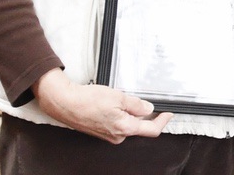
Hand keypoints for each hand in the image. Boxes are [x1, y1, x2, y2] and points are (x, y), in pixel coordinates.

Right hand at [32, 68, 172, 143]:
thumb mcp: (119, 97)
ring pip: (128, 124)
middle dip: (145, 114)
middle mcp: (117, 136)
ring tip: (122, 99)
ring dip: (132, 113)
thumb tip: (148, 109)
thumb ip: (137, 105)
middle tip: (146, 101)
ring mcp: (109, 135)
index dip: (162, 121)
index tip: (168, 114)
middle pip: (140, 127)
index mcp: (124, 128)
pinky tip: (114, 104)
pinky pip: (118, 123)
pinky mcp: (101, 131)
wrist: (65, 103)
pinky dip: (122, 114)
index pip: (151, 130)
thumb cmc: (88, 100)